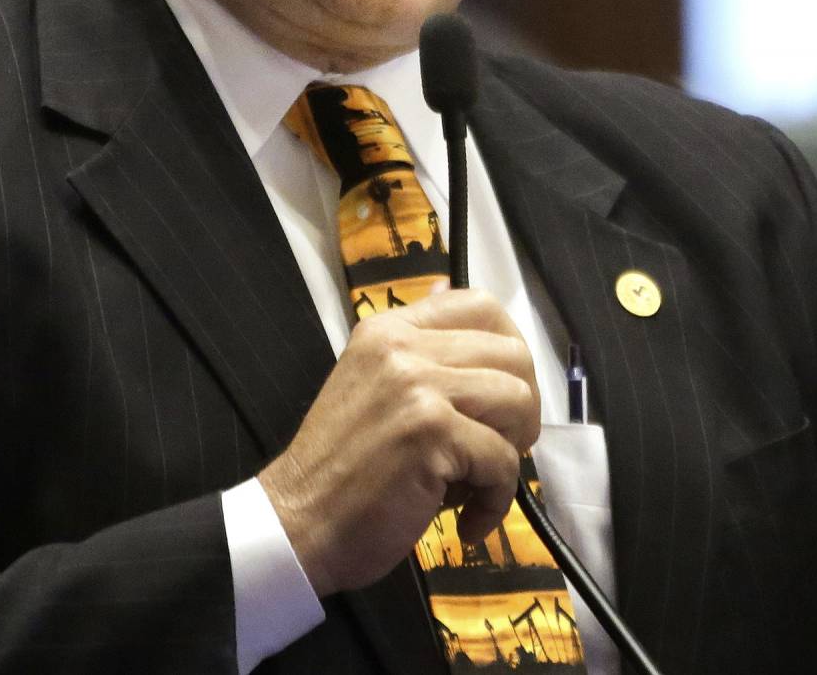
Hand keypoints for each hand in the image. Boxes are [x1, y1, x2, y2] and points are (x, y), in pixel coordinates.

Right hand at [257, 288, 538, 595]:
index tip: (502, 396)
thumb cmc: (340, 469)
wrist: (295, 525)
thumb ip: (418, 350)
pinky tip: (467, 521)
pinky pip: (502, 460)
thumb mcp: (374, 386)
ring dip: (511, 451)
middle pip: (513, 354)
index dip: (510, 350)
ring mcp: (416, 385)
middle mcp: (402, 346)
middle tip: (497, 448)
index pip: (479, 305)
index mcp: (388, 330)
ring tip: (477, 481)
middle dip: (521, 408)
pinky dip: (496, 500)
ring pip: (517, 400)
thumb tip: (446, 292)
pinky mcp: (430, 432)